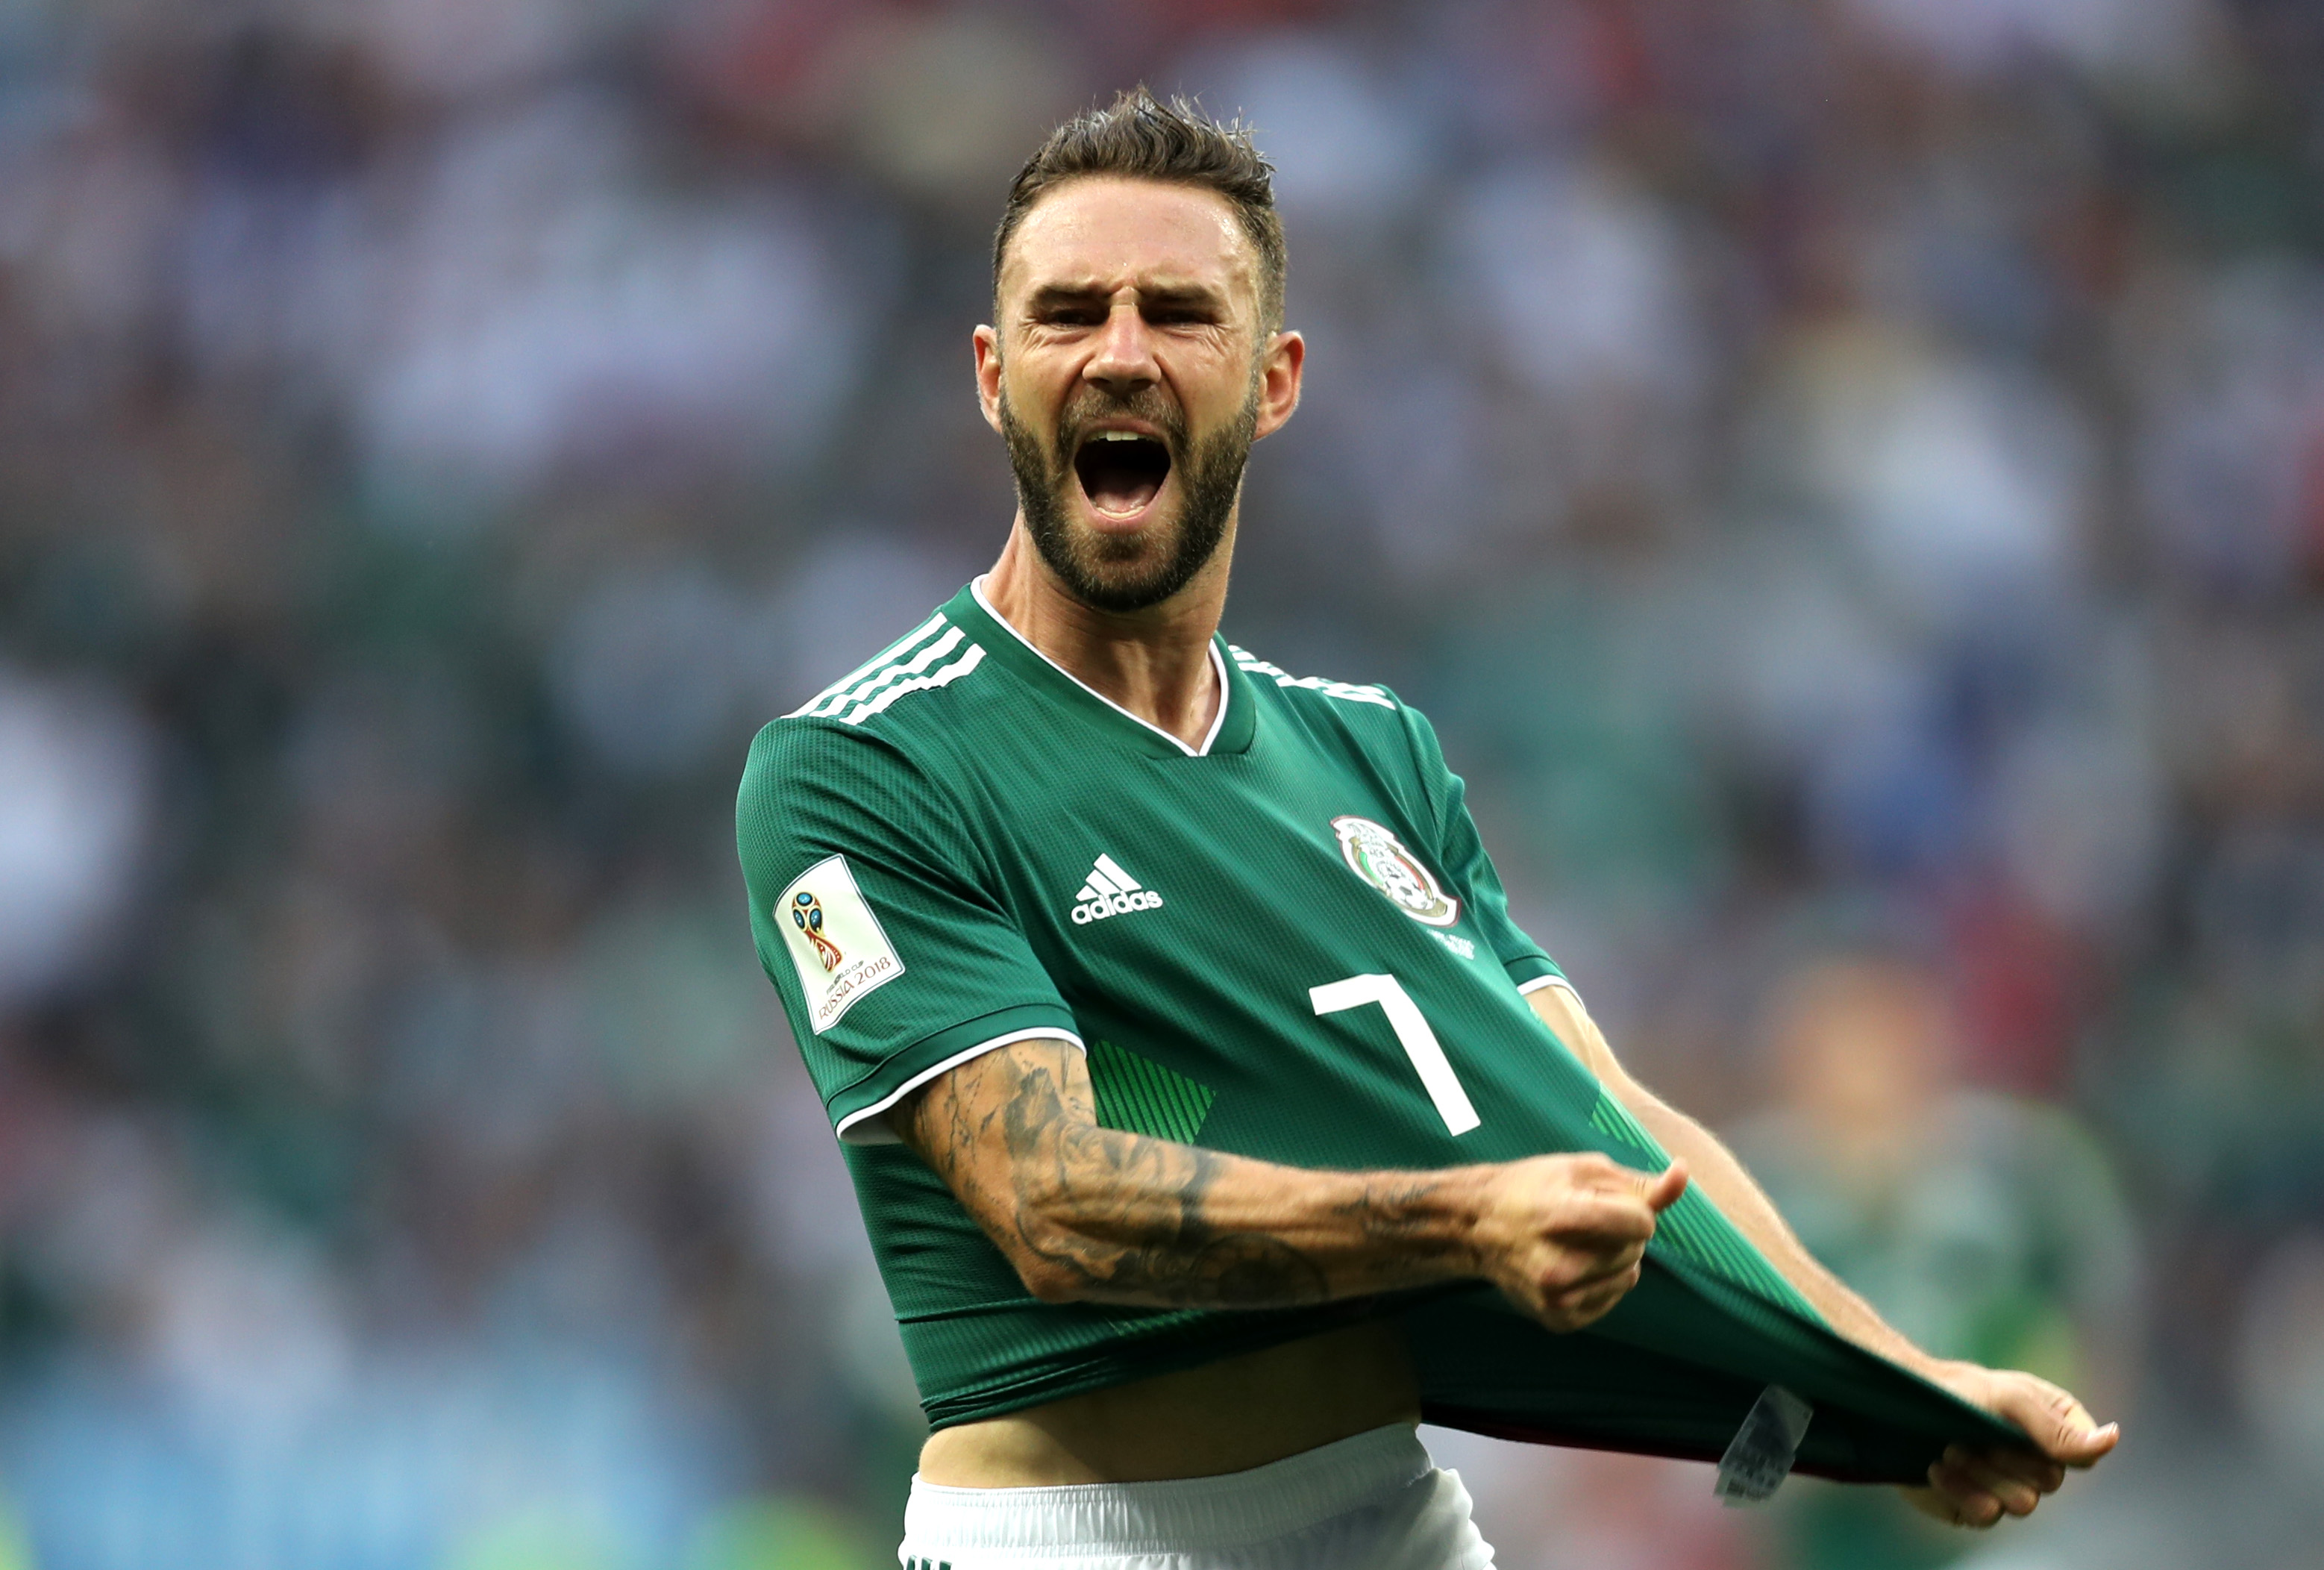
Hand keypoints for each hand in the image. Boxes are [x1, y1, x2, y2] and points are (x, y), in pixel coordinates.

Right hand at [1471, 1154, 1687, 1330]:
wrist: (1476, 1226)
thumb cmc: (1532, 1188)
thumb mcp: (1581, 1171)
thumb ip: (1637, 1182)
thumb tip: (1684, 1175)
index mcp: (1560, 1217)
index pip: (1641, 1223)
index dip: (1634, 1209)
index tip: (1608, 1203)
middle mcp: (1556, 1265)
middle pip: (1635, 1251)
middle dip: (1623, 1233)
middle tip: (1585, 1220)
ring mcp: (1554, 1297)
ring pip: (1627, 1278)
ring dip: (1615, 1258)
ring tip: (1578, 1242)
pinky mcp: (1556, 1319)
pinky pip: (1610, 1301)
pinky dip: (1602, 1283)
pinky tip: (1574, 1265)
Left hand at [1900, 1363, 2119, 1527]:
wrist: (1895, 1405)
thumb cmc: (1954, 1390)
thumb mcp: (2008, 1397)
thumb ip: (2056, 1426)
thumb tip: (2112, 1440)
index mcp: (2053, 1427)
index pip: (2084, 1456)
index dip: (2050, 1446)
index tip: (2014, 1423)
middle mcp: (2034, 1460)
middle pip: (2050, 1482)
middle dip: (2008, 1457)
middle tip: (1975, 1435)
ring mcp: (2006, 1486)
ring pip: (2023, 1504)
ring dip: (1983, 1474)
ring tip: (1952, 1449)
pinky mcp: (1975, 1506)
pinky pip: (1986, 1516)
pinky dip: (1960, 1491)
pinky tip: (1937, 1468)